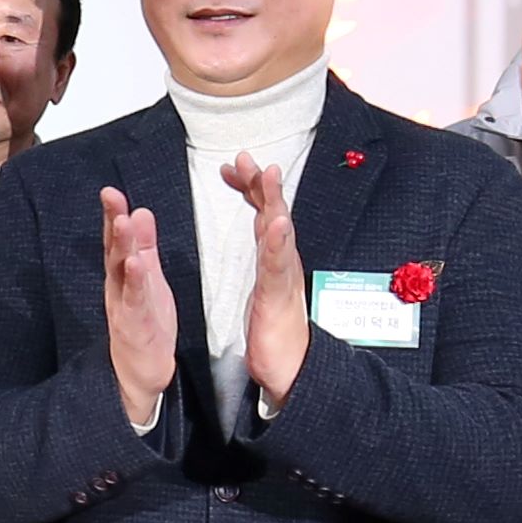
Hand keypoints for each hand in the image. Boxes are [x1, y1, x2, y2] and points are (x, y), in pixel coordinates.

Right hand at [96, 187, 179, 426]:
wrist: (141, 373)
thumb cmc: (146, 325)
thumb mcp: (148, 280)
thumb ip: (145, 247)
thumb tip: (140, 212)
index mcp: (122, 276)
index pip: (116, 240)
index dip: (113, 215)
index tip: (111, 192)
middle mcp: (118, 288)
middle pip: (113, 251)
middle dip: (112, 223)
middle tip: (112, 197)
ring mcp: (123, 306)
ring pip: (121, 273)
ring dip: (121, 248)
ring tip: (122, 223)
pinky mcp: (134, 325)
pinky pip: (134, 301)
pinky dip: (134, 282)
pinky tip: (136, 264)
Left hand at [228, 150, 309, 405]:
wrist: (291, 366)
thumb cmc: (275, 327)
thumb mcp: (264, 282)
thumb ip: (266, 252)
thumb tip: (265, 224)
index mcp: (273, 256)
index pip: (262, 212)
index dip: (249, 187)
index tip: (231, 165)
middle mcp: (282, 260)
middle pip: (273, 212)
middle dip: (260, 182)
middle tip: (244, 156)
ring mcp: (284, 276)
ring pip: (280, 231)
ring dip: (274, 200)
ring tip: (268, 174)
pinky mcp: (279, 296)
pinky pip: (278, 265)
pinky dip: (278, 241)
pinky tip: (276, 222)